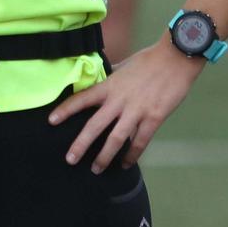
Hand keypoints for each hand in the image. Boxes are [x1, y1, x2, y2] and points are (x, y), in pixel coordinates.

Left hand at [46, 39, 202, 172]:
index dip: (65, 110)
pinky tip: (125, 164)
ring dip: (104, 156)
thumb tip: (102, 79)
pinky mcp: (154, 118)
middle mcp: (119, 100)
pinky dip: (131, 155)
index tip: (51, 121)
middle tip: (70, 159)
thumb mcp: (125, 66)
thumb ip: (112, 77)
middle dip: (80, 145)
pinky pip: (139, 142)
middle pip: (94, 126)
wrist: (176, 57)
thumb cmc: (151, 59)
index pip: (82, 99)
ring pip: (115, 139)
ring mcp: (136, 110)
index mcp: (110, 85)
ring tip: (96, 169)